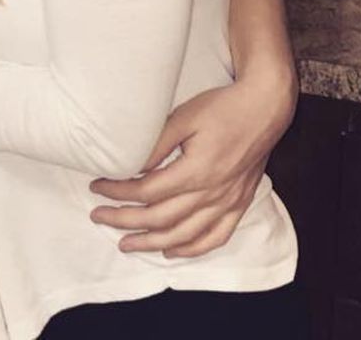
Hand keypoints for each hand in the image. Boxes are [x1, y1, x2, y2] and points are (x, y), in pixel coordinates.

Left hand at [88, 75, 292, 257]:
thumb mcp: (182, 118)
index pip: (146, 191)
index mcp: (196, 171)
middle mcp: (212, 194)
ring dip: (152, 243)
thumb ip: (156, 145)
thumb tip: (129, 165)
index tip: (97, 187)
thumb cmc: (221, 108)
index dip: (118, 192)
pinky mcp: (239, 205)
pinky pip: (215, 238)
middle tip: (99, 217)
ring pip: (184, 235)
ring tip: (126, 243)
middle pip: (160, 218)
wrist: (263, 109)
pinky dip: (191, 249)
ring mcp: (228, 203)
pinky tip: (171, 250)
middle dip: (125, 221)